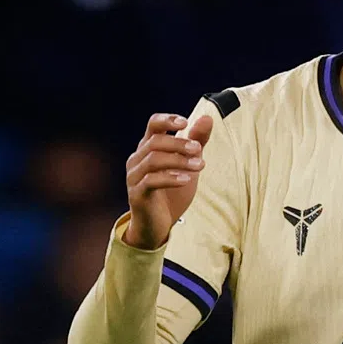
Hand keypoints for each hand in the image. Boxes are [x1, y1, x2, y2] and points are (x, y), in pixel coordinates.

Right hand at [124, 113, 213, 249]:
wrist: (158, 225)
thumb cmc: (172, 192)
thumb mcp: (189, 164)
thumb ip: (196, 142)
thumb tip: (207, 118)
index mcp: (148, 148)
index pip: (153, 124)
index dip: (167, 120)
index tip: (185, 123)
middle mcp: (137, 159)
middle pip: (155, 141)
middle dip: (179, 143)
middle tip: (198, 150)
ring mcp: (135, 176)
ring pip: (153, 159)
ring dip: (179, 160)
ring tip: (200, 166)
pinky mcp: (137, 194)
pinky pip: (151, 180)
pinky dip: (171, 177)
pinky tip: (186, 179)